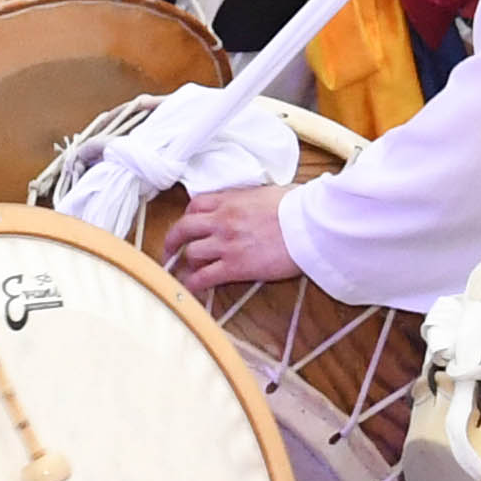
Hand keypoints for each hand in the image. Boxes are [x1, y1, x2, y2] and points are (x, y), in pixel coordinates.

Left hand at [162, 181, 300, 287]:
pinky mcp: (235, 267)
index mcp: (230, 200)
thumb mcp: (270, 191)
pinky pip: (204, 277)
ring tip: (188, 270)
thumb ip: (252, 198)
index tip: (190, 224)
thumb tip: (255, 201)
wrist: (309, 225)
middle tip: (170, 248)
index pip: (196, 204)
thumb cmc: (299, 206)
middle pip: (184, 228)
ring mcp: (226, 244)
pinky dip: (194, 284)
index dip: (188, 215)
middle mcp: (222, 220)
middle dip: (173, 239)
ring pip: (190, 253)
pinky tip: (191, 288)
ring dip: (186, 262)